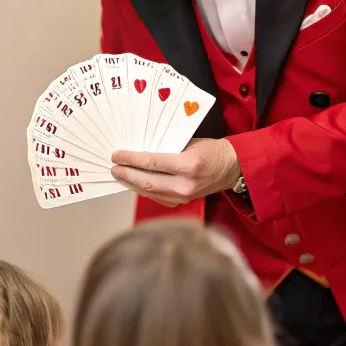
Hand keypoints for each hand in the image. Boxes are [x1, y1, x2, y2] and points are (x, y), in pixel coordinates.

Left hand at [111, 138, 242, 206]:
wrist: (232, 168)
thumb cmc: (211, 151)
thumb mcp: (189, 142)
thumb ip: (166, 147)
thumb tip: (140, 149)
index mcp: (188, 165)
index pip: (152, 163)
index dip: (131, 160)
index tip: (117, 156)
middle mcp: (185, 184)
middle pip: (147, 181)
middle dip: (127, 174)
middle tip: (113, 168)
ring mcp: (184, 196)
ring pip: (150, 192)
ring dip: (132, 184)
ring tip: (119, 175)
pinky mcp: (183, 202)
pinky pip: (157, 197)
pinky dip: (143, 190)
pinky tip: (134, 183)